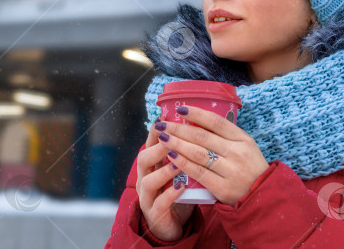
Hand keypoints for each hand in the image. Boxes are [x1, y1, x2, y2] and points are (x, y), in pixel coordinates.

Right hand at [136, 116, 195, 241]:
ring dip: (163, 171)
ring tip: (178, 163)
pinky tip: (182, 187)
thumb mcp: (180, 171)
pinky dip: (170, 194)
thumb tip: (200, 128)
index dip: (156, 131)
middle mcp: (145, 179)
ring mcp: (148, 197)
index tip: (165, 117)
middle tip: (170, 139)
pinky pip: (159, 203)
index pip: (150, 144)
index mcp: (152, 166)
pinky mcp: (155, 214)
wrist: (172, 225)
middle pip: (143, 159)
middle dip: (157, 148)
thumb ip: (184, 153)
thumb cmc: (178, 192)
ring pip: (148, 181)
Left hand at [155, 105, 269, 205]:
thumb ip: (227, 136)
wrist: (262, 196)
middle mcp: (237, 152)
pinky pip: (198, 172)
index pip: (216, 122)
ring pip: (198, 153)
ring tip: (163, 138)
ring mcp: (230, 170)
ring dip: (177, 144)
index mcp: (243, 139)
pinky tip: (171, 156)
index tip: (180, 109)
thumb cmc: (251, 168)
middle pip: (203, 137)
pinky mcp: (222, 188)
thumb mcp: (246, 147)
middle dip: (179, 129)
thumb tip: (198, 122)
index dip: (197, 114)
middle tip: (163, 124)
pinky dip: (183, 163)